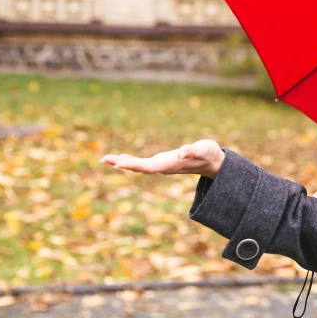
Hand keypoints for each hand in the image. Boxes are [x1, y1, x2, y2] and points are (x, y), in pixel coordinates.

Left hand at [100, 139, 224, 177]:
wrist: (212, 163)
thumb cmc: (209, 154)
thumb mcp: (203, 150)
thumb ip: (193, 151)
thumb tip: (182, 152)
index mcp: (171, 164)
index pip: (149, 166)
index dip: (134, 165)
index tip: (119, 163)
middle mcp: (163, 167)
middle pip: (139, 167)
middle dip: (121, 163)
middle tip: (104, 159)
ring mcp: (161, 165)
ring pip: (138, 166)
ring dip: (122, 162)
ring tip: (105, 159)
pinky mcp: (161, 162)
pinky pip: (142, 163)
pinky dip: (129, 160)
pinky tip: (120, 159)